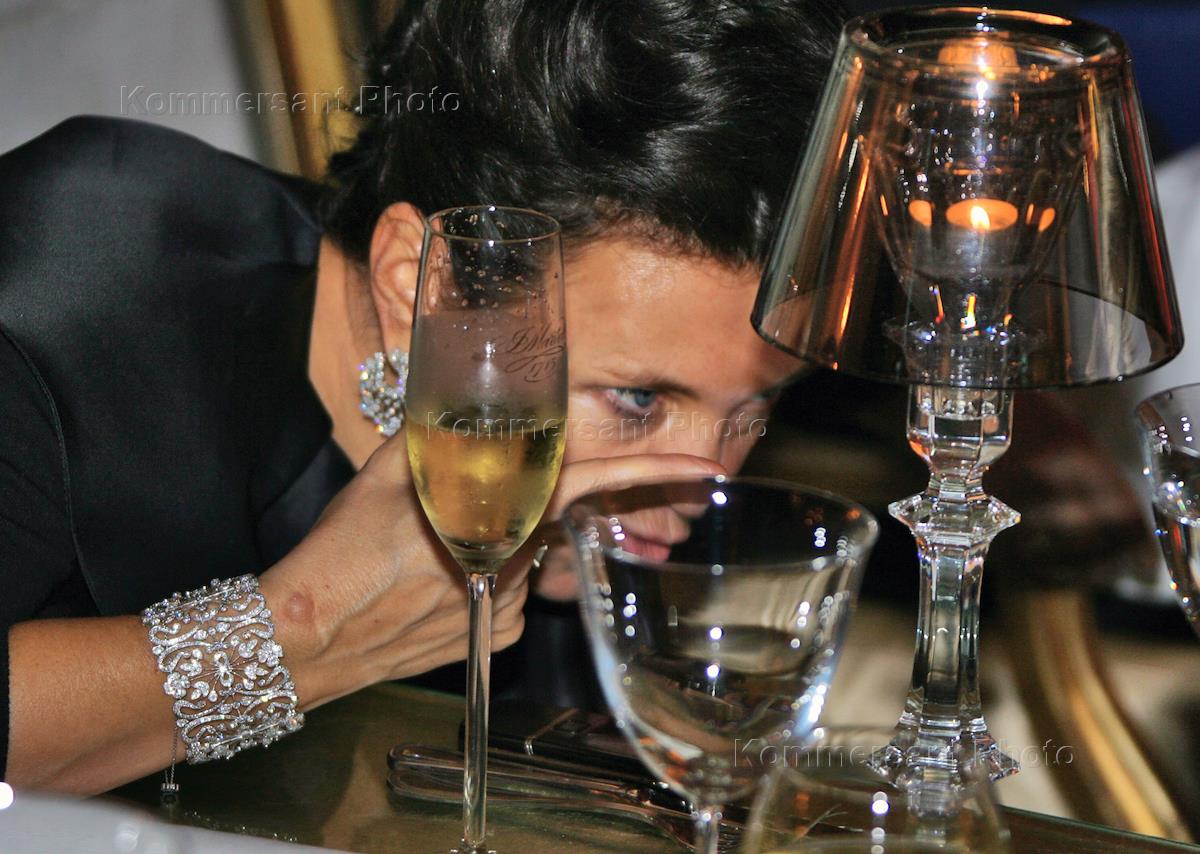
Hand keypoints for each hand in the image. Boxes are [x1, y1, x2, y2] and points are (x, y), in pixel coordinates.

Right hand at [260, 435, 722, 707]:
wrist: (304, 640)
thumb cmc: (340, 553)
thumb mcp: (386, 474)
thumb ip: (441, 437)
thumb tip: (468, 408)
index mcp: (497, 522)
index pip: (590, 485)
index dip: (651, 474)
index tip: (702, 469)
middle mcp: (513, 571)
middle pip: (557, 519)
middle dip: (554, 502)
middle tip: (517, 490)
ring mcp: (506, 613)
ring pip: (528, 555)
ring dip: (504, 536)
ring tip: (429, 544)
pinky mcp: (491, 639)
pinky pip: (509, 592)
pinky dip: (489, 574)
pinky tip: (437, 578)